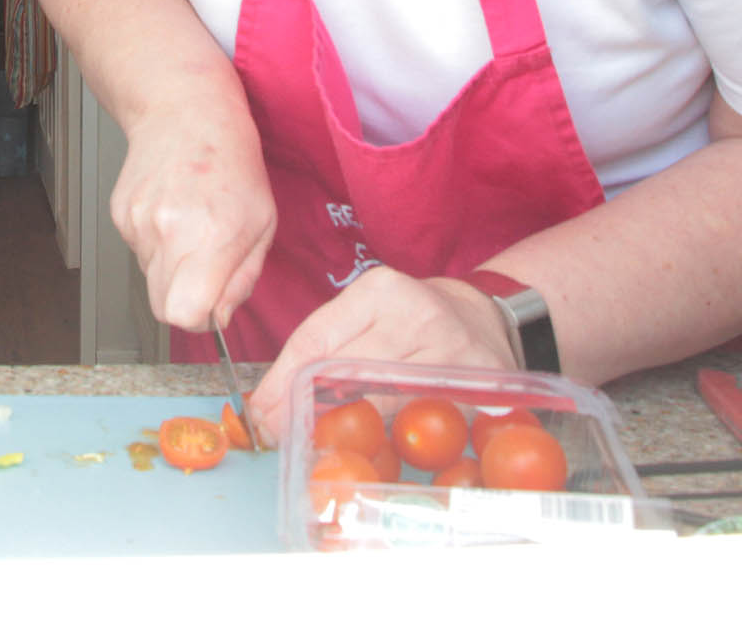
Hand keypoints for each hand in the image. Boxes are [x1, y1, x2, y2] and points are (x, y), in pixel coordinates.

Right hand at [109, 103, 275, 333]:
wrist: (186, 111)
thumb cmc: (233, 162)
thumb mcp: (263, 223)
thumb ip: (243, 279)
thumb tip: (219, 318)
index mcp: (212, 236)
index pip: (184, 314)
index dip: (199, 320)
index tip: (212, 305)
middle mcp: (169, 231)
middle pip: (162, 307)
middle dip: (184, 300)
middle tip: (205, 267)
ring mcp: (138, 221)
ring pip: (149, 278)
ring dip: (171, 266)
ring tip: (191, 224)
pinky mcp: (120, 213)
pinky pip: (138, 251)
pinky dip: (155, 242)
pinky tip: (172, 210)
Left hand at [246, 270, 510, 440]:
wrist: (481, 318)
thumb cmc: (409, 320)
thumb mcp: (365, 314)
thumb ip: (322, 349)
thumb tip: (268, 404)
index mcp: (379, 291)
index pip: (316, 341)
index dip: (282, 383)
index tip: (260, 413)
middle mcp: (416, 314)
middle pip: (345, 371)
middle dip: (303, 410)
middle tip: (278, 436)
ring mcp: (450, 349)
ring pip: (382, 400)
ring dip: (342, 430)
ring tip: (313, 446)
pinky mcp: (477, 382)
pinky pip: (423, 418)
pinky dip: (390, 437)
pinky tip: (367, 451)